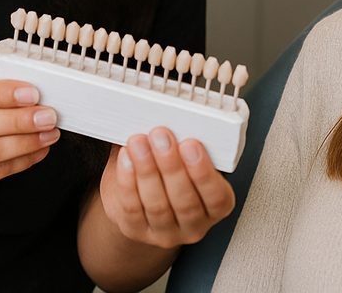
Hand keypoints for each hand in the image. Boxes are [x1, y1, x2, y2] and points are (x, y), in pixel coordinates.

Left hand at [99, 127, 234, 247]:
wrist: (141, 196)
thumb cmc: (169, 169)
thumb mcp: (183, 156)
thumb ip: (183, 139)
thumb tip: (171, 109)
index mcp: (216, 205)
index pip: (216, 197)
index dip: (203, 172)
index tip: (191, 143)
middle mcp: (194, 225)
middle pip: (184, 201)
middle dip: (171, 165)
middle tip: (160, 135)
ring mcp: (166, 232)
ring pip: (157, 205)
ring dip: (146, 170)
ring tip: (138, 142)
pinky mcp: (137, 231)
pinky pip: (132, 208)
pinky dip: (127, 181)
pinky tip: (126, 159)